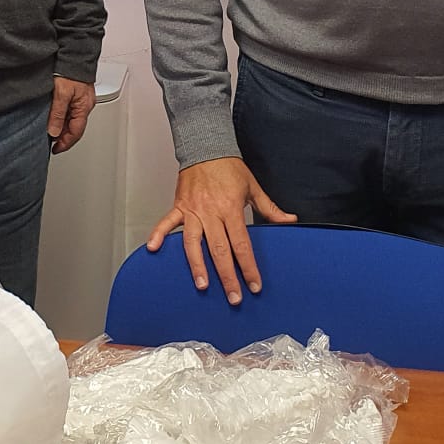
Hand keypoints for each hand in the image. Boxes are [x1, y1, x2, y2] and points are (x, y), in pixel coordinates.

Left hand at [47, 77, 94, 154]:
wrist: (75, 53)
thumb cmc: (71, 70)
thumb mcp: (61, 94)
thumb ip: (57, 114)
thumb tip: (53, 132)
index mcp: (83, 108)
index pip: (76, 133)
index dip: (65, 143)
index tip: (55, 149)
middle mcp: (84, 105)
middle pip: (74, 127)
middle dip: (63, 136)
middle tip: (50, 142)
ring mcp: (81, 99)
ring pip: (72, 119)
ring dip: (62, 126)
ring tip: (50, 130)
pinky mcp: (77, 93)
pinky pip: (70, 110)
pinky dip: (62, 117)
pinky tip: (54, 116)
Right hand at [145, 157, 297, 305]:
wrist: (206, 146)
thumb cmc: (229, 167)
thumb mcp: (253, 187)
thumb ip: (270, 208)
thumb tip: (290, 220)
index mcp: (230, 209)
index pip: (241, 244)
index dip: (248, 267)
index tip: (254, 284)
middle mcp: (210, 212)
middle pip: (219, 250)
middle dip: (227, 276)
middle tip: (233, 297)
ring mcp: (192, 210)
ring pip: (193, 243)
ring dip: (197, 265)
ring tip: (203, 286)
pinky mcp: (179, 206)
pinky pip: (166, 222)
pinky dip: (158, 234)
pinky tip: (153, 248)